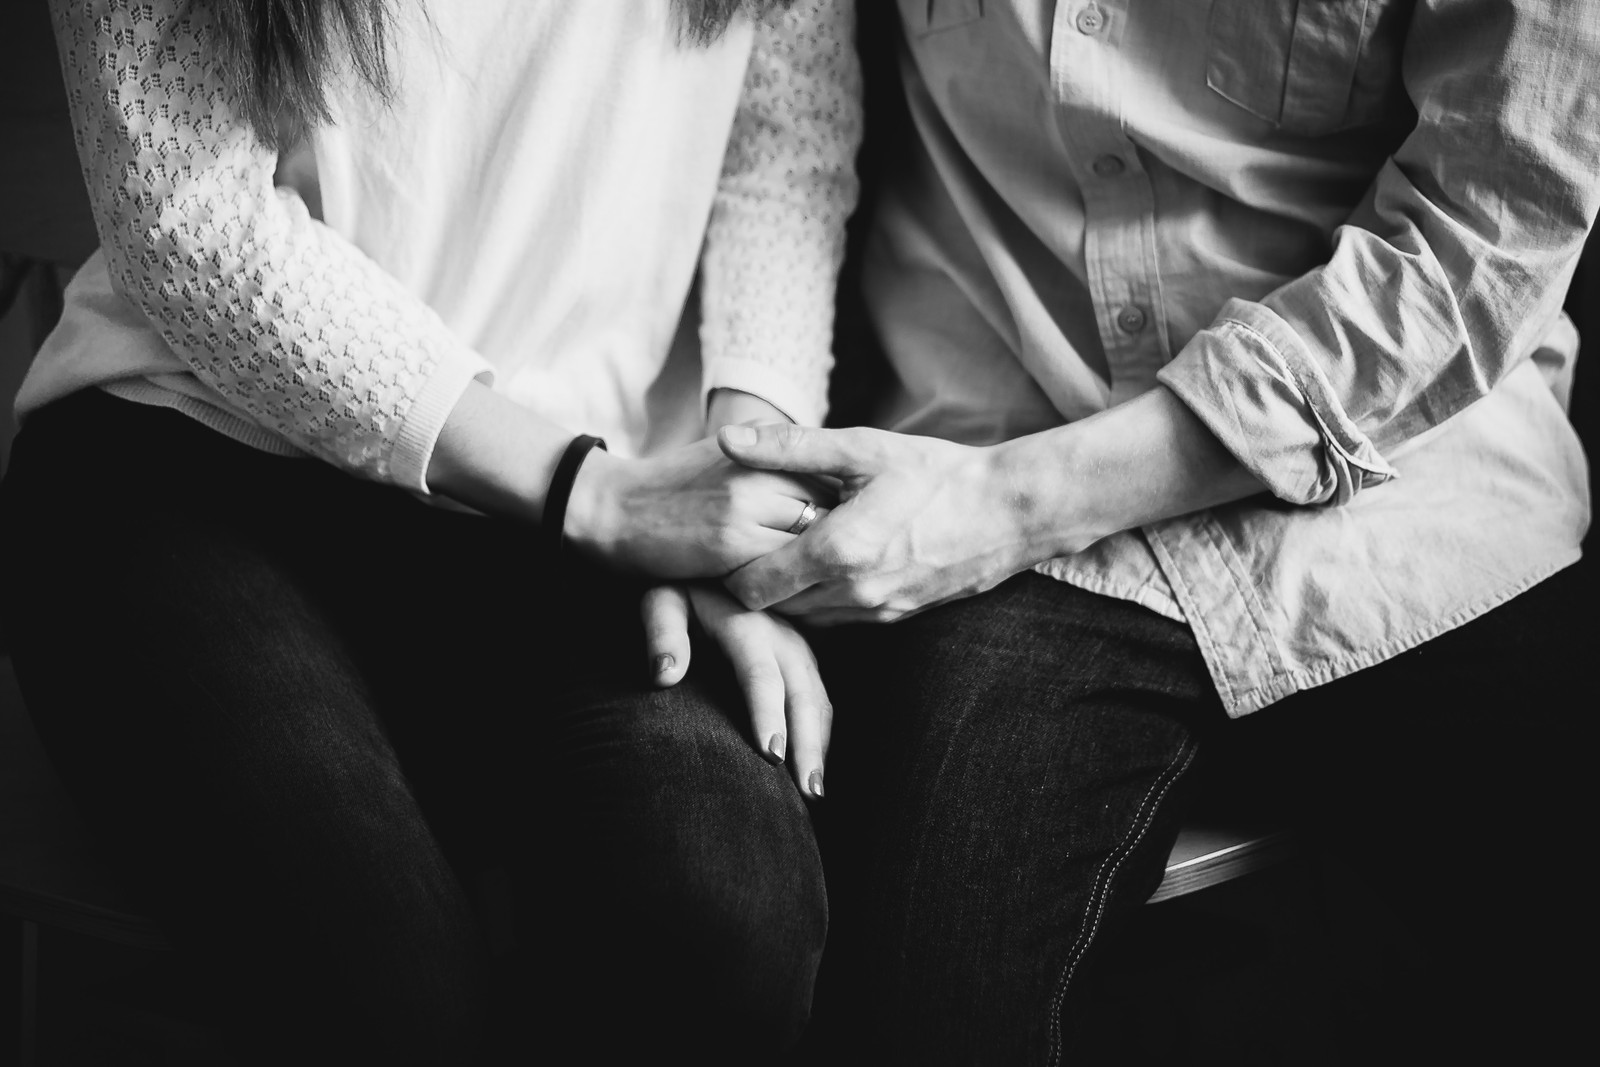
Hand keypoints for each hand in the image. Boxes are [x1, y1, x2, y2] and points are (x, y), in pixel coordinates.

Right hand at [563, 435, 830, 578]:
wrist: (614, 509)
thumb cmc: (674, 486)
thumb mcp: (727, 454)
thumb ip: (775, 458)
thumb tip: (830, 473)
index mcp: (763, 448)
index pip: (831, 476)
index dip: (847, 507)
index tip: (855, 530)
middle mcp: (760, 469)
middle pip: (831, 507)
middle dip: (844, 536)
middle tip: (853, 561)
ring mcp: (747, 506)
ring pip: (814, 540)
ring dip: (824, 565)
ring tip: (829, 582)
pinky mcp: (731, 544)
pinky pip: (785, 568)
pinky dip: (795, 583)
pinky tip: (796, 593)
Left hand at [641, 585, 829, 798]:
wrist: (715, 564)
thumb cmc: (679, 591)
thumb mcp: (662, 600)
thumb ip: (662, 632)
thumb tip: (664, 676)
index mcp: (746, 621)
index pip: (760, 674)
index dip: (767, 714)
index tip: (770, 755)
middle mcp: (782, 635)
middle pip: (802, 693)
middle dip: (807, 743)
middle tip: (807, 793)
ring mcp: (799, 646)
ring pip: (818, 699)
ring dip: (820, 744)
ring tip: (815, 793)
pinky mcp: (805, 657)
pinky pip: (821, 698)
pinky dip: (822, 734)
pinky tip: (815, 766)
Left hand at [715, 424, 1053, 622]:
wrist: (1008, 513)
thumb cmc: (935, 474)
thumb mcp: (862, 449)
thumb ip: (791, 448)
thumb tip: (729, 439)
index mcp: (837, 552)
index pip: (749, 586)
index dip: (729, 564)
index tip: (728, 535)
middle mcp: (851, 594)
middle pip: (770, 607)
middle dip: (752, 579)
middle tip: (745, 542)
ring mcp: (874, 612)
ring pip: (802, 617)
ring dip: (786, 591)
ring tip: (783, 548)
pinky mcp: (893, 618)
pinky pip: (836, 619)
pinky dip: (819, 597)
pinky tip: (824, 562)